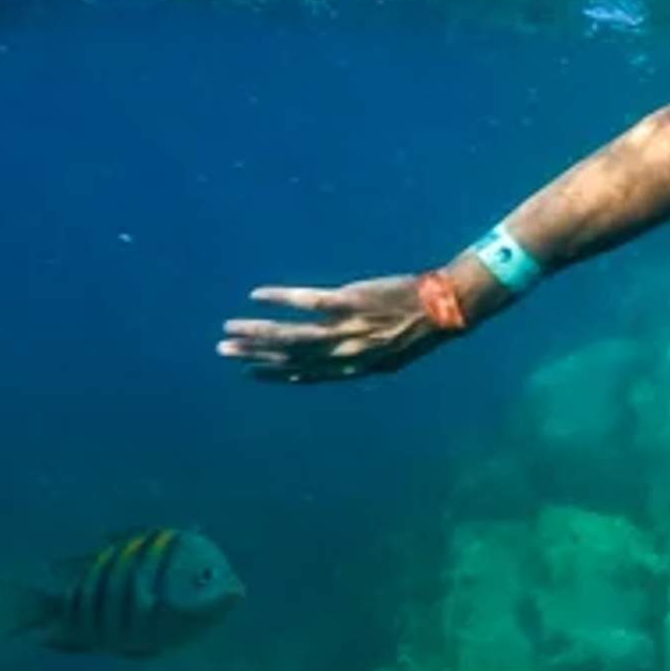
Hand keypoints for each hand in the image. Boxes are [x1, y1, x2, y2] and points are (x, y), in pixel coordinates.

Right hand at [217, 273, 460, 383]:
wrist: (445, 307)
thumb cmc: (419, 328)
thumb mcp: (390, 355)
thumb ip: (359, 358)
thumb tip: (338, 361)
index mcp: (355, 368)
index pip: (305, 376)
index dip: (274, 375)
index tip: (248, 372)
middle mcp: (346, 353)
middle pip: (290, 356)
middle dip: (254, 353)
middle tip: (224, 349)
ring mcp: (347, 327)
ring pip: (292, 334)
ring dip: (257, 332)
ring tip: (230, 327)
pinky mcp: (350, 300)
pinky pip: (307, 301)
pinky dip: (279, 299)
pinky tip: (256, 295)